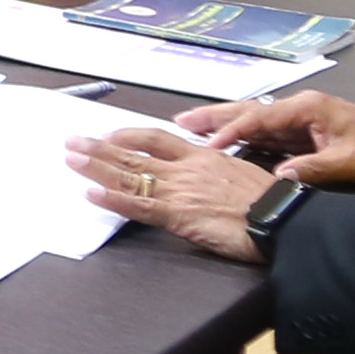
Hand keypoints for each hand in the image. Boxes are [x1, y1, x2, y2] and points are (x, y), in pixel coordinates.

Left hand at [69, 120, 289, 260]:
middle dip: (100, 148)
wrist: (283, 218)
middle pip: (134, 155)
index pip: (158, 139)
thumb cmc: (272, 201)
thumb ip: (217, 171)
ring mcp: (179, 191)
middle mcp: (186, 169)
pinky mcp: (178, 215)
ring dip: (96, 168)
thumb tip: (208, 174)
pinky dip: (112, 200)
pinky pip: (138, 206)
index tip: (111, 135)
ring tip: (71, 159)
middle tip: (73, 142)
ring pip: (129, 176)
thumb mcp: (243, 173)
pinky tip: (91, 194)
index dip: (130, 136)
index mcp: (203, 157)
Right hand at [181, 90, 354, 186]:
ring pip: (252, 118)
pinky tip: (223, 141)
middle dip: (214, 116)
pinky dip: (239, 134)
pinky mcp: (301, 132)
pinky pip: (263, 131)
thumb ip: (312, 169)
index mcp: (307, 108)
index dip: (233, 131)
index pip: (260, 117)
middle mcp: (299, 109)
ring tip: (190, 126)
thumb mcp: (348, 163)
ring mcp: (299, 119)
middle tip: (181, 121)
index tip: (210, 145)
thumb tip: (279, 177)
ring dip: (222, 123)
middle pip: (249, 110)